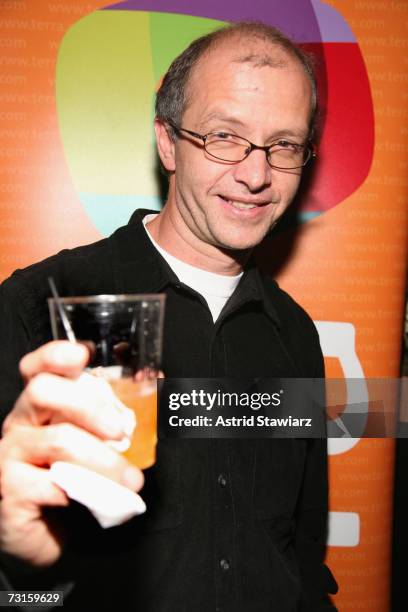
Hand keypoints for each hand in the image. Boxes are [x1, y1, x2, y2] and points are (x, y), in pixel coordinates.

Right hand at [0, 341, 143, 567]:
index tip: (82, 354)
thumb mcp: (99, 442)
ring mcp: (10, 454)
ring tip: (131, 479)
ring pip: (58, 440)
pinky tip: (91, 499)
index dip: (54, 355)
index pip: (36, 368)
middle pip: (43, 391)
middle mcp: (21, 422)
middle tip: (120, 431)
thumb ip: (119, 413)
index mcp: (42, 405)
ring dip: (103, 459)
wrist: (51, 535)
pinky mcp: (9, 489)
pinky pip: (47, 483)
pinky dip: (79, 490)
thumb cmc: (77, 481)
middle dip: (89, 406)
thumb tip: (158, 382)